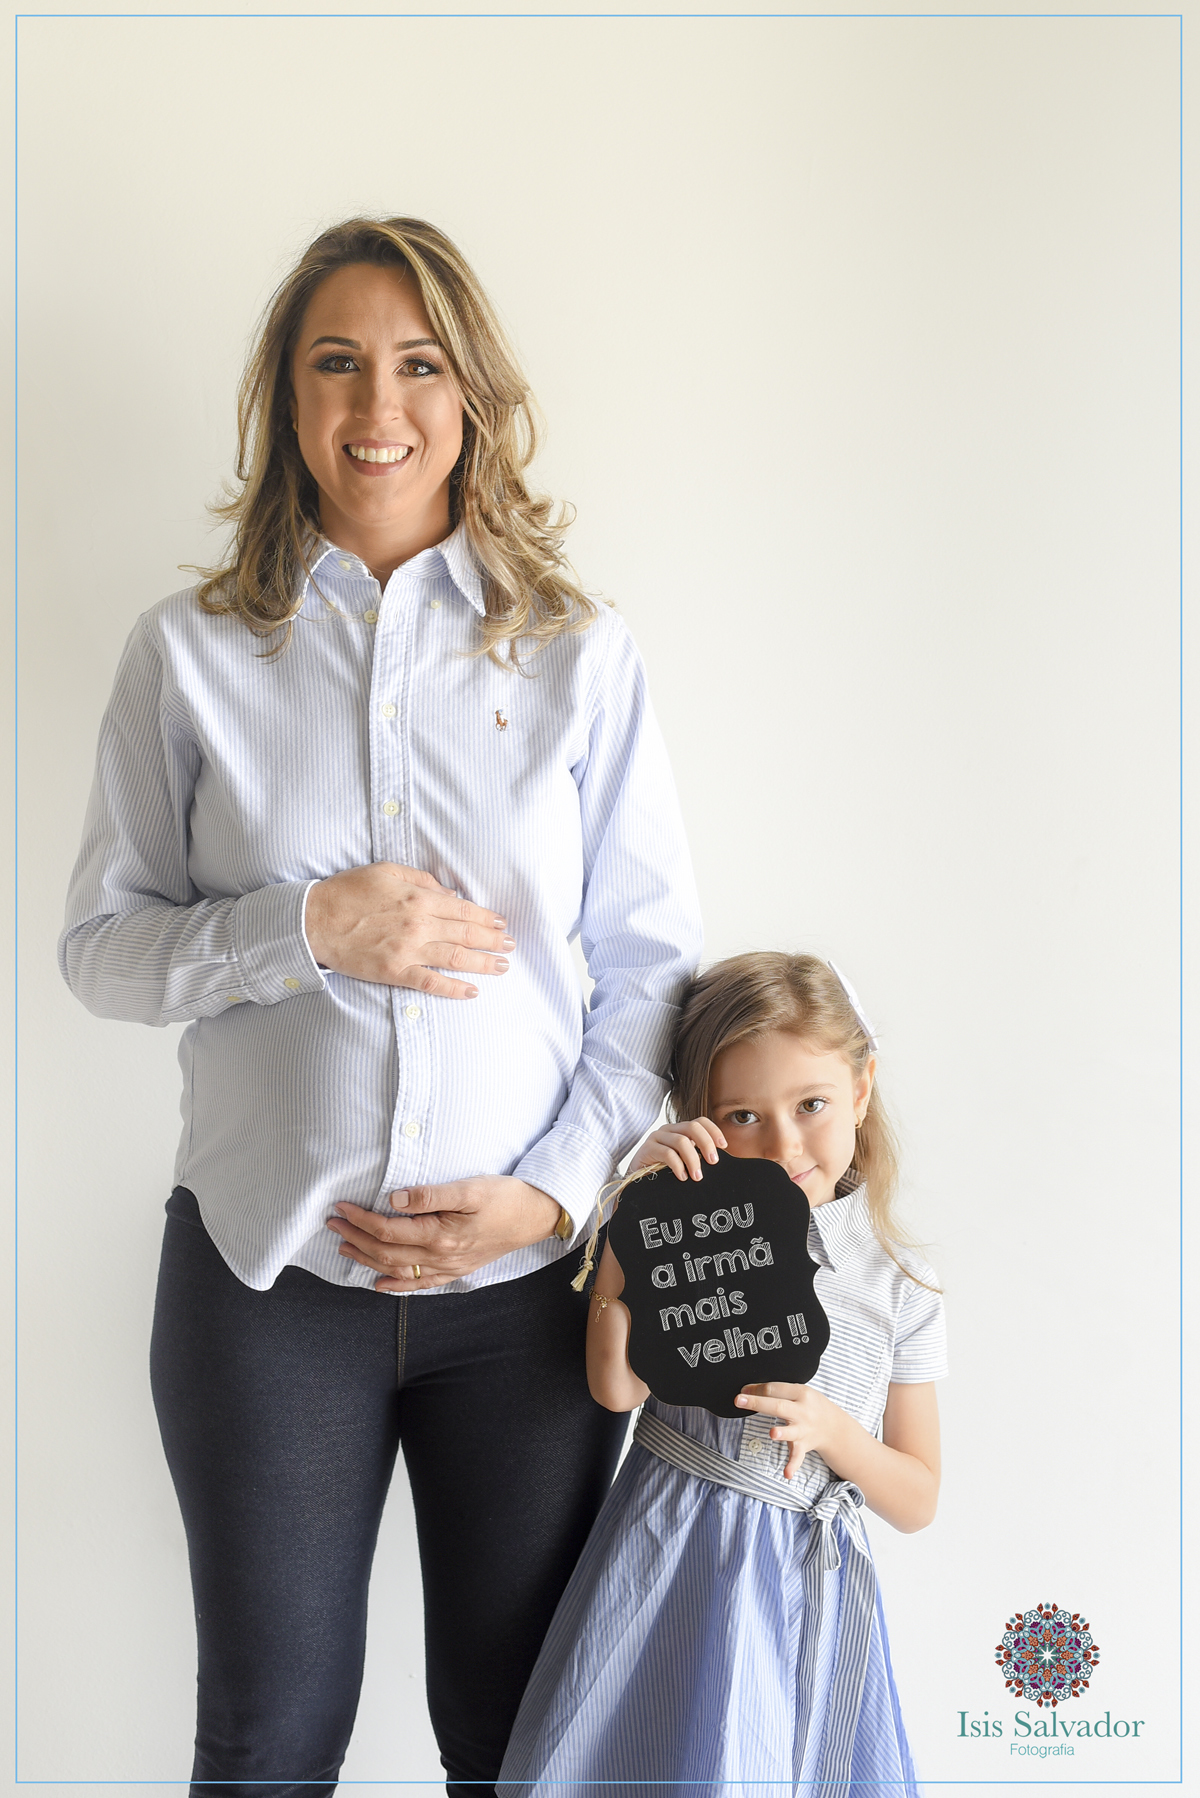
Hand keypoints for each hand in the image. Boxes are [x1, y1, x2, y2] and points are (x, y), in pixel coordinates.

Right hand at [304, 863, 513, 996]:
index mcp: (418, 898)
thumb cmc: (348, 892)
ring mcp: (408, 950)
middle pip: (466, 934)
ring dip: (484, 964)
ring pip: (456, 958)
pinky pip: (431, 983)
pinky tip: (472, 992)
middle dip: (493, 940)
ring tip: (502, 967)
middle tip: (511, 946)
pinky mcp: (394, 971)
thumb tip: (449, 893)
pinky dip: (454, 989)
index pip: (463, 909)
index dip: (486, 917)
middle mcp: (419, 924)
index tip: (502, 923)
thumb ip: (421, 880)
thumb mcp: (387, 871)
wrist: (315, 920)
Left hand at [324, 1177, 560, 1288]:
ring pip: (397, 1269)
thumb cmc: (505, 1197)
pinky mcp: (456, 1270)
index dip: (361, 1219)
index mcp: (440, 1235)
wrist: (536, 1216)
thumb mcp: (470, 1188)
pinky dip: (397, 1285)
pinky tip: (380, 1284)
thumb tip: (395, 1199)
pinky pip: (420, 1283)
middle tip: (333, 1224)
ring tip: (345, 1247)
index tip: (342, 1207)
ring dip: (368, 1259)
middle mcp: (441, 1257)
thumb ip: (431, 1194)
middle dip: (357, 1238)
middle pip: (386, 1252)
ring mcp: (448, 1268)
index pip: (388, 1230)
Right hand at [629, 1116, 726, 1180]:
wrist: (638, 1183)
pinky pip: (667, 1153)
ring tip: (697, 1176)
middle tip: (713, 1162)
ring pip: (681, 1141)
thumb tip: (720, 1161)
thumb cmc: (665, 1173)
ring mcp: (657, 1138)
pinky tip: (682, 1177)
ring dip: (693, 1159)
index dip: (714, 1131)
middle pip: (693, 1127)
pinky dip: (678, 1166)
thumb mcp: (686, 1163)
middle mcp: (669, 1130)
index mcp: (681, 1131)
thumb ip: (699, 1157)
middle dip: (706, 1144)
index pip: (700, 1122)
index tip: (724, 1146)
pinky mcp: (646, 1149)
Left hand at [735, 1381, 843, 1480]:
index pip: (776, 1389)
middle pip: (779, 1406)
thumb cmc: (811, 1406)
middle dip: (759, 1403)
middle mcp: (802, 1411)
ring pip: (791, 1432)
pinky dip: (793, 1465)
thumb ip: (777, 1391)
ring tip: (773, 1433)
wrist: (834, 1427)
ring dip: (782, 1433)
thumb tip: (748, 1390)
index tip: (741, 1392)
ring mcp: (803, 1429)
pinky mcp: (804, 1445)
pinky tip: (786, 1473)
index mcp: (801, 1393)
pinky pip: (798, 1456)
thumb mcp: (799, 1392)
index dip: (756, 1389)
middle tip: (739, 1400)